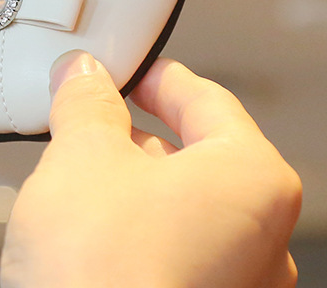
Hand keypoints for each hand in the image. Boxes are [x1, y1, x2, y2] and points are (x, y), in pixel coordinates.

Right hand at [0, 54, 300, 287]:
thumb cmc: (101, 272)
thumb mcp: (82, 154)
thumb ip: (87, 103)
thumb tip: (84, 76)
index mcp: (252, 180)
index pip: (207, 99)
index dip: (153, 76)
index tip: (121, 72)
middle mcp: (264, 239)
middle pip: (194, 155)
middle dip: (132, 135)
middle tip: (84, 121)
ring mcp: (238, 286)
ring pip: (180, 207)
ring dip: (128, 185)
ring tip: (75, 181)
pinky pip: (173, 251)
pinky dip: (134, 230)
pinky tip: (89, 233)